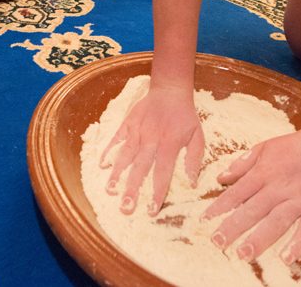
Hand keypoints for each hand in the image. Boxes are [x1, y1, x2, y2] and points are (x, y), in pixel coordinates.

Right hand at [101, 83, 203, 215]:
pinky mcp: (128, 124)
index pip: (162, 173)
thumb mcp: (198, 136)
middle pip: (140, 168)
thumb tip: (192, 183)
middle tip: (126, 208)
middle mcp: (151, 140)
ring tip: (110, 190)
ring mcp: (137, 131)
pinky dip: (109, 151)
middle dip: (132, 189)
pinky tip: (102, 165)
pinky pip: (116, 139)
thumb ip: (194, 159)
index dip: (157, 192)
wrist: (170, 90)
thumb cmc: (185, 116)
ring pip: (125, 155)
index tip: (151, 210)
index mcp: (169, 145)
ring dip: (117, 173)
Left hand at [202, 125, 300, 263]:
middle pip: (253, 210)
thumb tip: (220, 178)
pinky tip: (287, 258)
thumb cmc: (296, 147)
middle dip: (233, 227)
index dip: (220, 207)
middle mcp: (279, 187)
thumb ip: (242, 163)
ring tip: (244, 254)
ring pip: (276, 221)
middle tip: (217, 243)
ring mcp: (300, 199)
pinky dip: (298, 243)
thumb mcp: (265, 147)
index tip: (204, 221)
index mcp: (264, 173)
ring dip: (260, 238)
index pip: (237, 192)